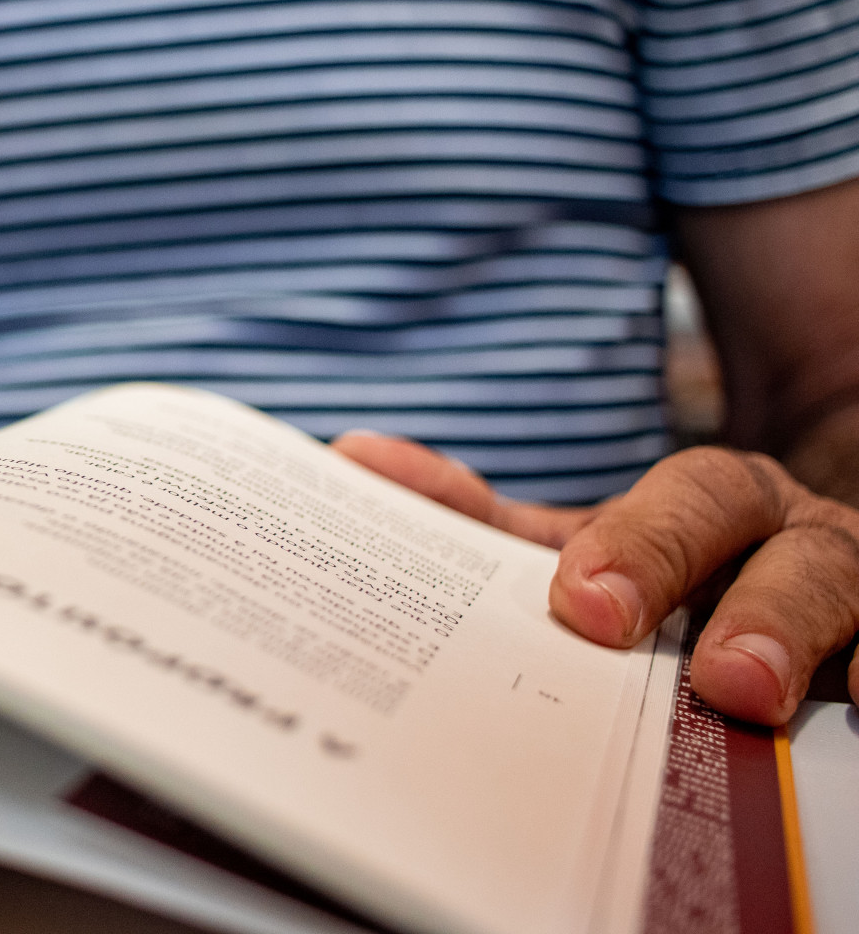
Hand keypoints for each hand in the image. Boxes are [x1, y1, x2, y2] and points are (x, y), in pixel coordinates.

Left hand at [332, 433, 858, 724]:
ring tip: (737, 686)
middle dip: (660, 553)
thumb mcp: (596, 554)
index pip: (650, 498)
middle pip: (723, 507)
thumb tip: (353, 463)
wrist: (826, 593)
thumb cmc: (689, 581)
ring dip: (778, 624)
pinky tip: (858, 698)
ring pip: (825, 576)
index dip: (608, 536)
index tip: (566, 593)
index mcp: (699, 503)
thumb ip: (493, 525)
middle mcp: (771, 525)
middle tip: (598, 615)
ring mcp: (836, 580)